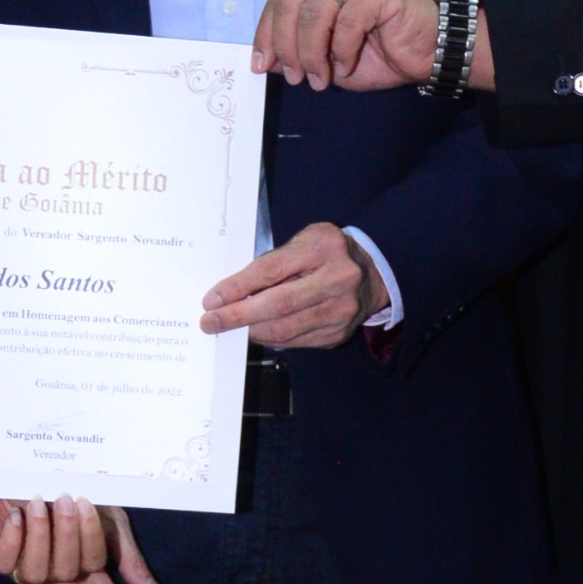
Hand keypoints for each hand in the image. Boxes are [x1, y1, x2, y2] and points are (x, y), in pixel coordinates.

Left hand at [0, 494, 166, 583]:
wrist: (8, 459)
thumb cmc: (60, 486)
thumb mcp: (105, 514)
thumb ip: (125, 555)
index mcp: (78, 570)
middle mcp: (50, 574)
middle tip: (93, 560)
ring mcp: (18, 566)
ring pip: (40, 576)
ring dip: (51, 540)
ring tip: (52, 503)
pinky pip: (4, 562)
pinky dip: (14, 539)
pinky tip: (18, 515)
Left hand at [202, 221, 378, 350]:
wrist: (372, 272)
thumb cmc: (326, 253)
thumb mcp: (302, 242)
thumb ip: (273, 262)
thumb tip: (232, 293)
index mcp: (323, 248)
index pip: (271, 270)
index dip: (238, 287)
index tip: (212, 300)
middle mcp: (337, 280)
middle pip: (279, 304)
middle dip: (238, 316)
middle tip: (210, 322)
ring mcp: (341, 311)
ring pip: (285, 328)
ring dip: (250, 331)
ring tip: (228, 327)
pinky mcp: (338, 334)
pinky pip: (295, 341)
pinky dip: (271, 338)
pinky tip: (256, 331)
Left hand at [252, 0, 442, 92]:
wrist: (431, 54)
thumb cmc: (382, 54)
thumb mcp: (329, 59)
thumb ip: (299, 53)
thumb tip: (265, 61)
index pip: (281, 0)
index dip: (266, 33)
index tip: (260, 66)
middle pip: (291, 2)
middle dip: (285, 45)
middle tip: (294, 77)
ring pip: (315, 12)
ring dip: (311, 53)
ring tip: (320, 79)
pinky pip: (348, 20)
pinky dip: (341, 50)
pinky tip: (346, 66)